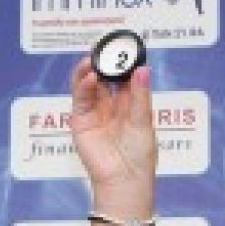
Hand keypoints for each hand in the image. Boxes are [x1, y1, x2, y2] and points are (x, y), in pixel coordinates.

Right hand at [68, 55, 157, 206]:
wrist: (123, 179)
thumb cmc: (138, 155)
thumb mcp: (144, 121)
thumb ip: (140, 95)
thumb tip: (143, 69)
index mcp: (130, 103)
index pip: (124, 76)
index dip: (123, 61)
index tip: (125, 46)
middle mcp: (111, 105)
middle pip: (104, 77)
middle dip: (104, 61)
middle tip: (106, 45)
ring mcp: (94, 112)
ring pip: (89, 84)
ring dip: (89, 69)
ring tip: (92, 57)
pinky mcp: (80, 121)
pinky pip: (81, 98)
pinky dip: (83, 85)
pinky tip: (90, 76)